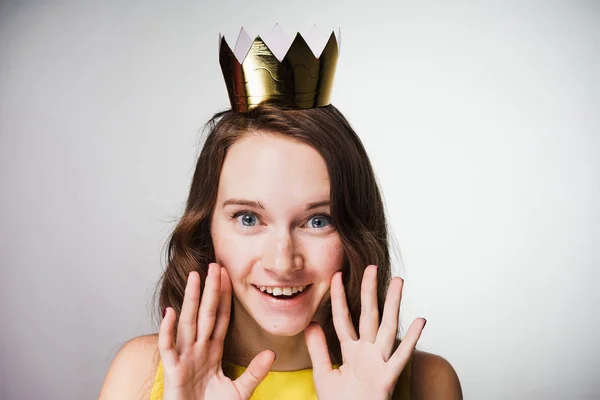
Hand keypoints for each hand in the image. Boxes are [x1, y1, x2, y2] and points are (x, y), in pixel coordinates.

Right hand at [158, 263, 274, 399]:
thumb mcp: (239, 391)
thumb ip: (254, 372)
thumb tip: (271, 353)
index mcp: (212, 353)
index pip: (221, 319)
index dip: (225, 298)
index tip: (228, 277)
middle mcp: (197, 350)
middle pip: (206, 313)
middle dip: (210, 290)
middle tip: (214, 265)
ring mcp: (184, 358)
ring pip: (188, 323)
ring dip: (191, 299)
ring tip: (195, 277)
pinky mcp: (173, 371)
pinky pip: (169, 347)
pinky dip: (168, 330)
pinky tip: (171, 312)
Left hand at [305, 265, 425, 399]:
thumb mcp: (324, 375)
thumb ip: (318, 350)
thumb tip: (311, 324)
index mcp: (351, 352)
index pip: (343, 319)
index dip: (339, 298)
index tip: (336, 275)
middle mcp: (366, 353)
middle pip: (368, 316)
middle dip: (369, 291)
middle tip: (371, 267)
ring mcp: (378, 363)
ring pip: (387, 328)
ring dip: (393, 305)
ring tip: (398, 282)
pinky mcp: (387, 379)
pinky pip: (400, 357)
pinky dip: (411, 340)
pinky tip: (420, 321)